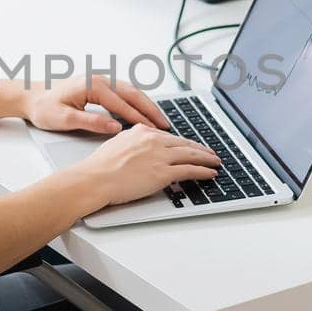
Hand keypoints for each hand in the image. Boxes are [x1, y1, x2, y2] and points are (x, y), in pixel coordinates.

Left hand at [23, 74, 171, 134]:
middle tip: (165, 124)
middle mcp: (100, 79)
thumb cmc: (44, 107)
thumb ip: (91, 122)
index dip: (139, 118)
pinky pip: (123, 91)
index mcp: (92, 85)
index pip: (122, 104)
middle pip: (132, 93)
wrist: (30, 95)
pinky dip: (136, 101)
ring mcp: (100, 80)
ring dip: (146, 104)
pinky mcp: (99, 85)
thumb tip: (115, 127)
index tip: (153, 129)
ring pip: (130, 90)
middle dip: (150, 109)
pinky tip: (143, 111)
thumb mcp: (65, 119)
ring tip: (159, 119)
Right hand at [77, 124, 220, 207]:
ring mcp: (160, 156)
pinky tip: (211, 173)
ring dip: (207, 159)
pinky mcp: (164, 173)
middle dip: (201, 148)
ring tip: (216, 162)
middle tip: (211, 153)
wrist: (95, 178)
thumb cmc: (100, 166)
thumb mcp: (116, 143)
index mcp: (142, 131)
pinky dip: (203, 171)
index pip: (170, 136)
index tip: (191, 145)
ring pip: (191, 155)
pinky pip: (190, 170)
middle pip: (185, 143)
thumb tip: (138, 142)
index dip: (184, 142)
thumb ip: (132, 140)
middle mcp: (154, 140)